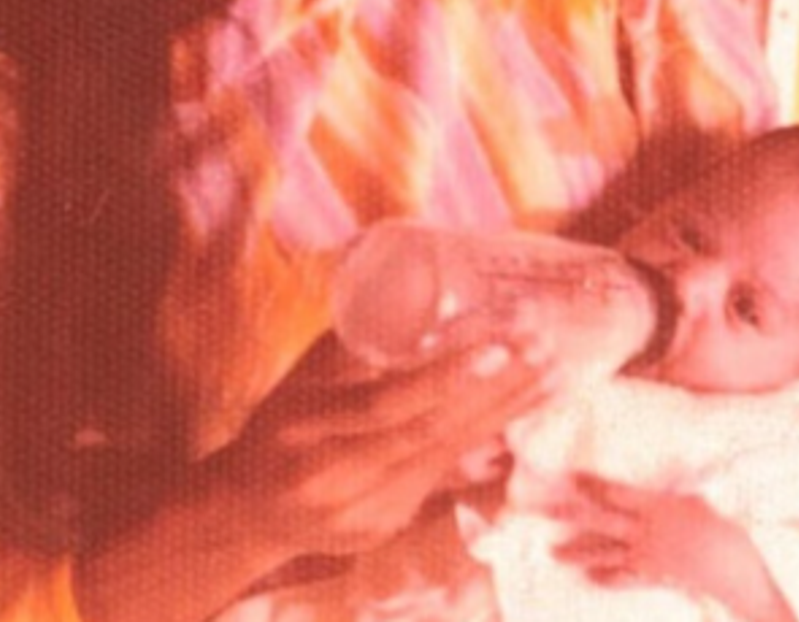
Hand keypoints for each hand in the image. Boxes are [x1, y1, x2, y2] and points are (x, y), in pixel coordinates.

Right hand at [206, 333, 558, 560]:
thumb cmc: (277, 426)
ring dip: (504, 415)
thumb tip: (398, 271)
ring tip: (551, 374)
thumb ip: (350, 344)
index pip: (387, 406)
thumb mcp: (300, 380)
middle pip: (430, 435)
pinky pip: (444, 478)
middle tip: (546, 348)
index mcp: (308, 429)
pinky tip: (520, 411)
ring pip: (446, 458)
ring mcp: (365, 512)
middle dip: (496, 393)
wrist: (246, 511)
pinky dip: (485, 441)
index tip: (500, 345)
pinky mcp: (387, 528)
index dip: (446, 379)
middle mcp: (337, 479)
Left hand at [550, 473, 796, 621]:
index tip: (572, 478)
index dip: (593, 485)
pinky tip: (591, 577)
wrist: (738, 573)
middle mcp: (646, 531)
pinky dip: (609, 577)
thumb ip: (692, 477)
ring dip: (578, 552)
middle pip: (601, 520)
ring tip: (553, 553)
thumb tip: (694, 455)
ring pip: (606, 552)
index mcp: (658, 507)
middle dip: (571, 514)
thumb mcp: (708, 498)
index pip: (617, 493)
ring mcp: (648, 555)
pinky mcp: (655, 575)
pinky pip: (626, 577)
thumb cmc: (729, 531)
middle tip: (541, 510)